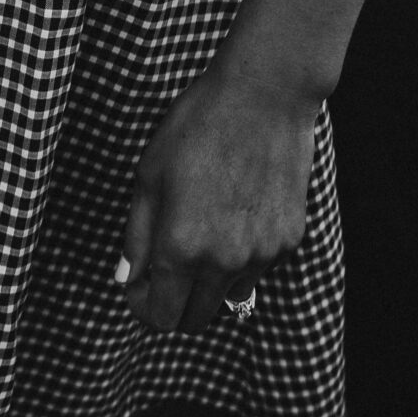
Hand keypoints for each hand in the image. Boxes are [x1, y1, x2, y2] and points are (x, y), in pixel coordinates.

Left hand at [118, 58, 320, 332]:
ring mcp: (263, 254)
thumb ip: (137, 236)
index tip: (138, 287)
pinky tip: (232, 219)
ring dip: (208, 284)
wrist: (263, 98)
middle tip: (161, 272)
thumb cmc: (196, 128)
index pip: (161, 316)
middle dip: (173, 304)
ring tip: (199, 236)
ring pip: (228, 297)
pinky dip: (240, 260)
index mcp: (181, 247)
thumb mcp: (148, 176)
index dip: (143, 308)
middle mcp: (224, 261)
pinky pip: (257, 270)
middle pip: (195, 318)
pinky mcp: (290, 240)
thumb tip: (127, 279)